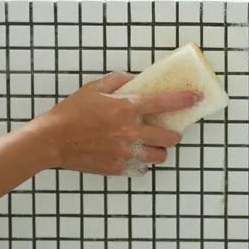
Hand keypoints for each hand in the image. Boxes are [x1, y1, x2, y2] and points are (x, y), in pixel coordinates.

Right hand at [34, 71, 201, 174]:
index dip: (185, 100)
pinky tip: (134, 156)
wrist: (51, 141)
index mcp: (127, 108)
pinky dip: (142, 163)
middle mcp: (131, 131)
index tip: (197, 98)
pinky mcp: (118, 168)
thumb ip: (116, 81)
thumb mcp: (93, 88)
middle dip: (174, 133)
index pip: (165, 103)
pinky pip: (141, 169)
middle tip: (169, 130)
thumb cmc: (70, 113)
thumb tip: (132, 79)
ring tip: (153, 145)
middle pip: (170, 137)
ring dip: (160, 150)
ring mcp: (126, 152)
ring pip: (160, 156)